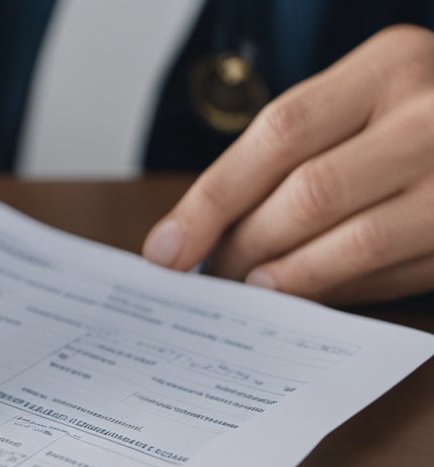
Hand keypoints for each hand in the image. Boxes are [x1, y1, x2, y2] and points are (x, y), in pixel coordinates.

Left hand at [143, 25, 433, 304]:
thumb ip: (288, 152)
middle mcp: (433, 116)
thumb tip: (191, 234)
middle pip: (309, 194)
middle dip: (246, 247)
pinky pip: (391, 275)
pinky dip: (337, 290)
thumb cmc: (412, 116)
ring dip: (288, 279)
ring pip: (352, 243)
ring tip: (253, 291)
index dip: (213, 200)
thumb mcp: (359, 101)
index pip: (279, 134)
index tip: (166, 249)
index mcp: (389, 66)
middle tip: (216, 275)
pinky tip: (309, 293)